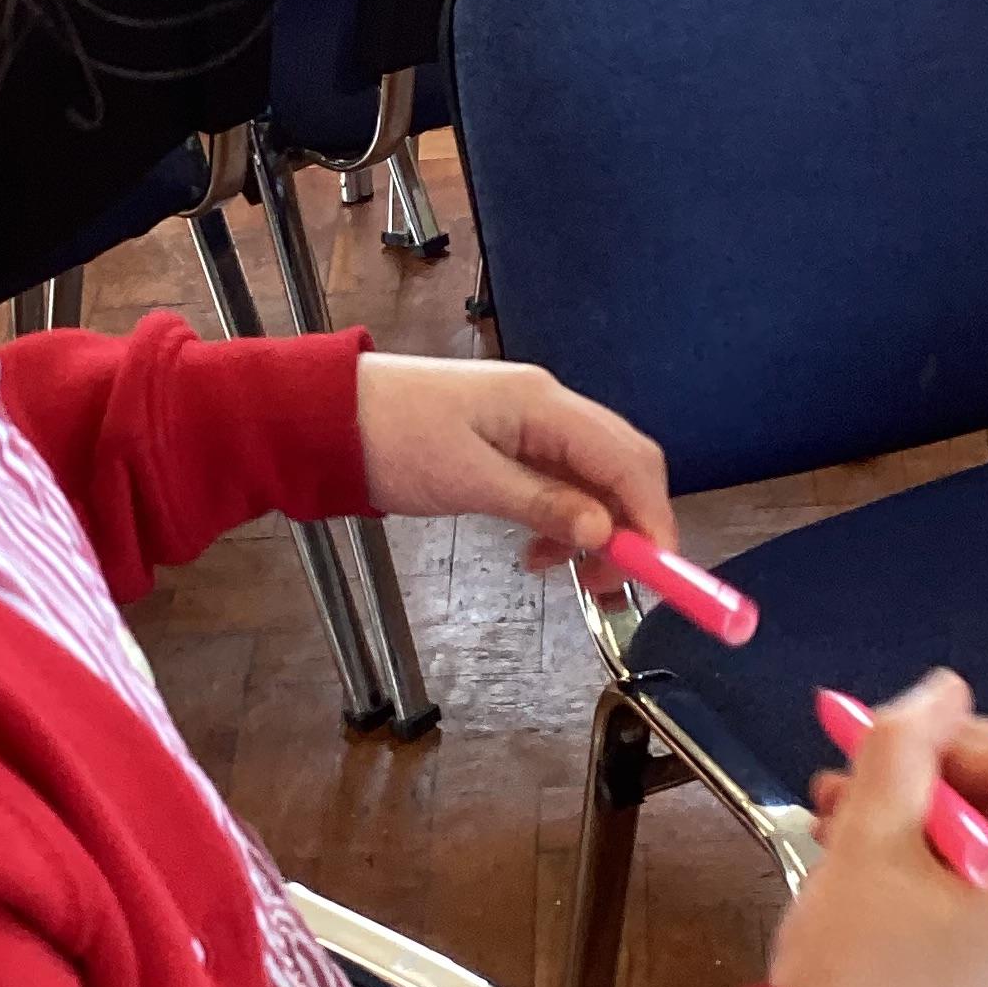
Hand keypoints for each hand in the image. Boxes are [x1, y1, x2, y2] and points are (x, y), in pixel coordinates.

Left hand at [356, 354, 675, 591]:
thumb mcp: (467, 480)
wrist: (327, 415)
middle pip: (621, 465)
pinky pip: (560, 481)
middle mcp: (549, 406)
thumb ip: (542, 503)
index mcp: (545, 404)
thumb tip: (604, 533)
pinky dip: (562, 519)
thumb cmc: (392, 439)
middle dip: (630, 525)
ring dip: (594, 528)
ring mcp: (532, 422)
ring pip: (592, 478)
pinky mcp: (511, 441)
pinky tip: (537, 551)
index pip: (627, 459)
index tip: (660, 572)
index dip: (654, 517)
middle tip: (611, 582)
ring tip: (565, 573)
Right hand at [771, 671, 987, 986]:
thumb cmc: (850, 977)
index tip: (887, 758)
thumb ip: (904, 745)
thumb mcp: (865, 841)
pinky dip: (950, 858)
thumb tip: (942, 690)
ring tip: (847, 818)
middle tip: (866, 782)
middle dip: (949, 772)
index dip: (961, 737)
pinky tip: (872, 860)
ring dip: (938, 811)